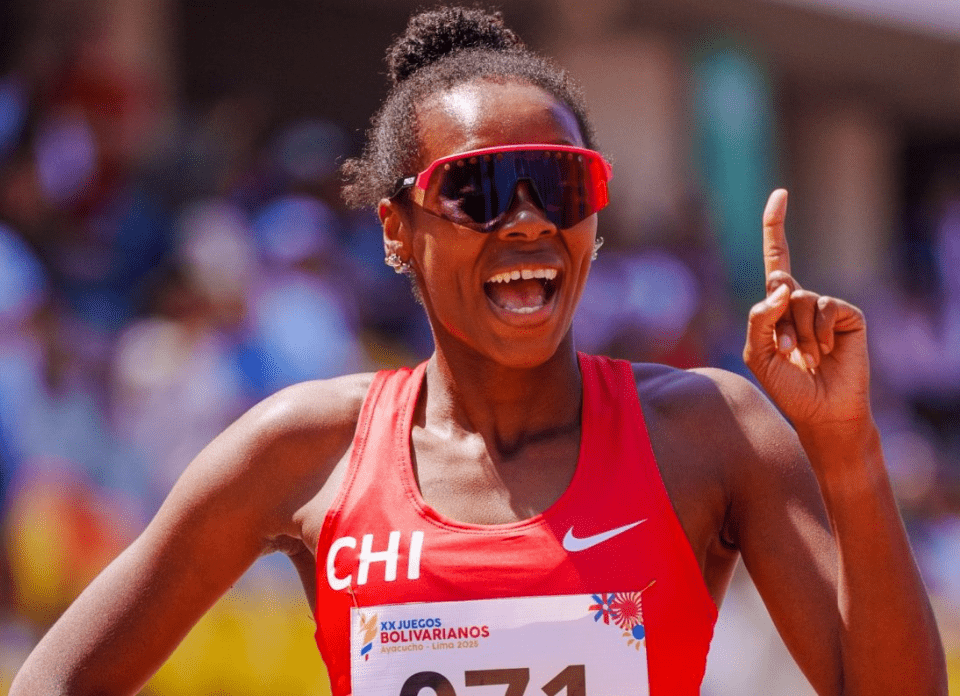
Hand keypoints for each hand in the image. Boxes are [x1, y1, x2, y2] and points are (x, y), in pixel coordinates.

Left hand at [743, 189, 871, 433]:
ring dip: (799, 335)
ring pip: (800, 300)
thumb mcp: (758, 354)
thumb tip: (781, 285)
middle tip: (791, 353)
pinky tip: (826, 353)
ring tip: (807, 359)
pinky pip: (825, 308)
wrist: (822, 411)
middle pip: (781, 279)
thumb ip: (759, 319)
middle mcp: (802, 300)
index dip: (776, 226)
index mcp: (778, 306)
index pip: (777, 257)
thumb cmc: (787, 386)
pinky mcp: (847, 314)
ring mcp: (826, 306)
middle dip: (779, 316)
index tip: (781, 194)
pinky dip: (819, 334)